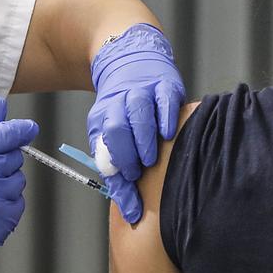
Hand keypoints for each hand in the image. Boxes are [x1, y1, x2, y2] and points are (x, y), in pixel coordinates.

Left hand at [87, 24, 185, 223]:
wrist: (132, 60)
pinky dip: (167, 117)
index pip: (104, 149)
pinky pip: (165, 99)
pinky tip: (169, 133)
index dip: (116, 175)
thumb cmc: (126, 113)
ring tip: (151, 159)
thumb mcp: (113, 140)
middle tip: (137, 172)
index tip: (131, 202)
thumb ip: (119, 174)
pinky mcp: (165, 84)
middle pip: (117, 128)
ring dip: (144, 139)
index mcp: (103, 118)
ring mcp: (143, 91)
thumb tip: (130, 212)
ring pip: (139, 113)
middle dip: (127, 155)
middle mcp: (120, 103)